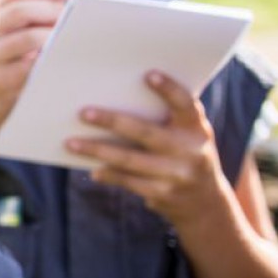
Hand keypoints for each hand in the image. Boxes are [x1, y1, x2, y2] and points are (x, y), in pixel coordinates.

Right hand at [0, 0, 69, 134]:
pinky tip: (61, 59)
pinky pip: (32, 66)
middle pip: (19, 11)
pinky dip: (49, 59)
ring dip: (54, 35)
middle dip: (50, 10)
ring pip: (28, 38)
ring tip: (70, 37)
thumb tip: (62, 8)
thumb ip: (20, 26)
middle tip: (71, 16)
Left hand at [69, 70, 230, 228]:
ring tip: (71, 143)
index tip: (148, 74)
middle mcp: (191, 151)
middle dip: (112, 121)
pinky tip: (93, 169)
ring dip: (97, 151)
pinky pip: (129, 182)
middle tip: (83, 113)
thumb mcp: (188, 135)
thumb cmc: (185, 153)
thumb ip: (167, 118)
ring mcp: (177, 175)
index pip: (185, 105)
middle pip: (146, 133)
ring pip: (130, 160)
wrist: (206, 202)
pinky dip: (108, 174)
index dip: (169, 89)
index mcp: (197, 129)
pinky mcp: (163, 194)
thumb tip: (115, 97)